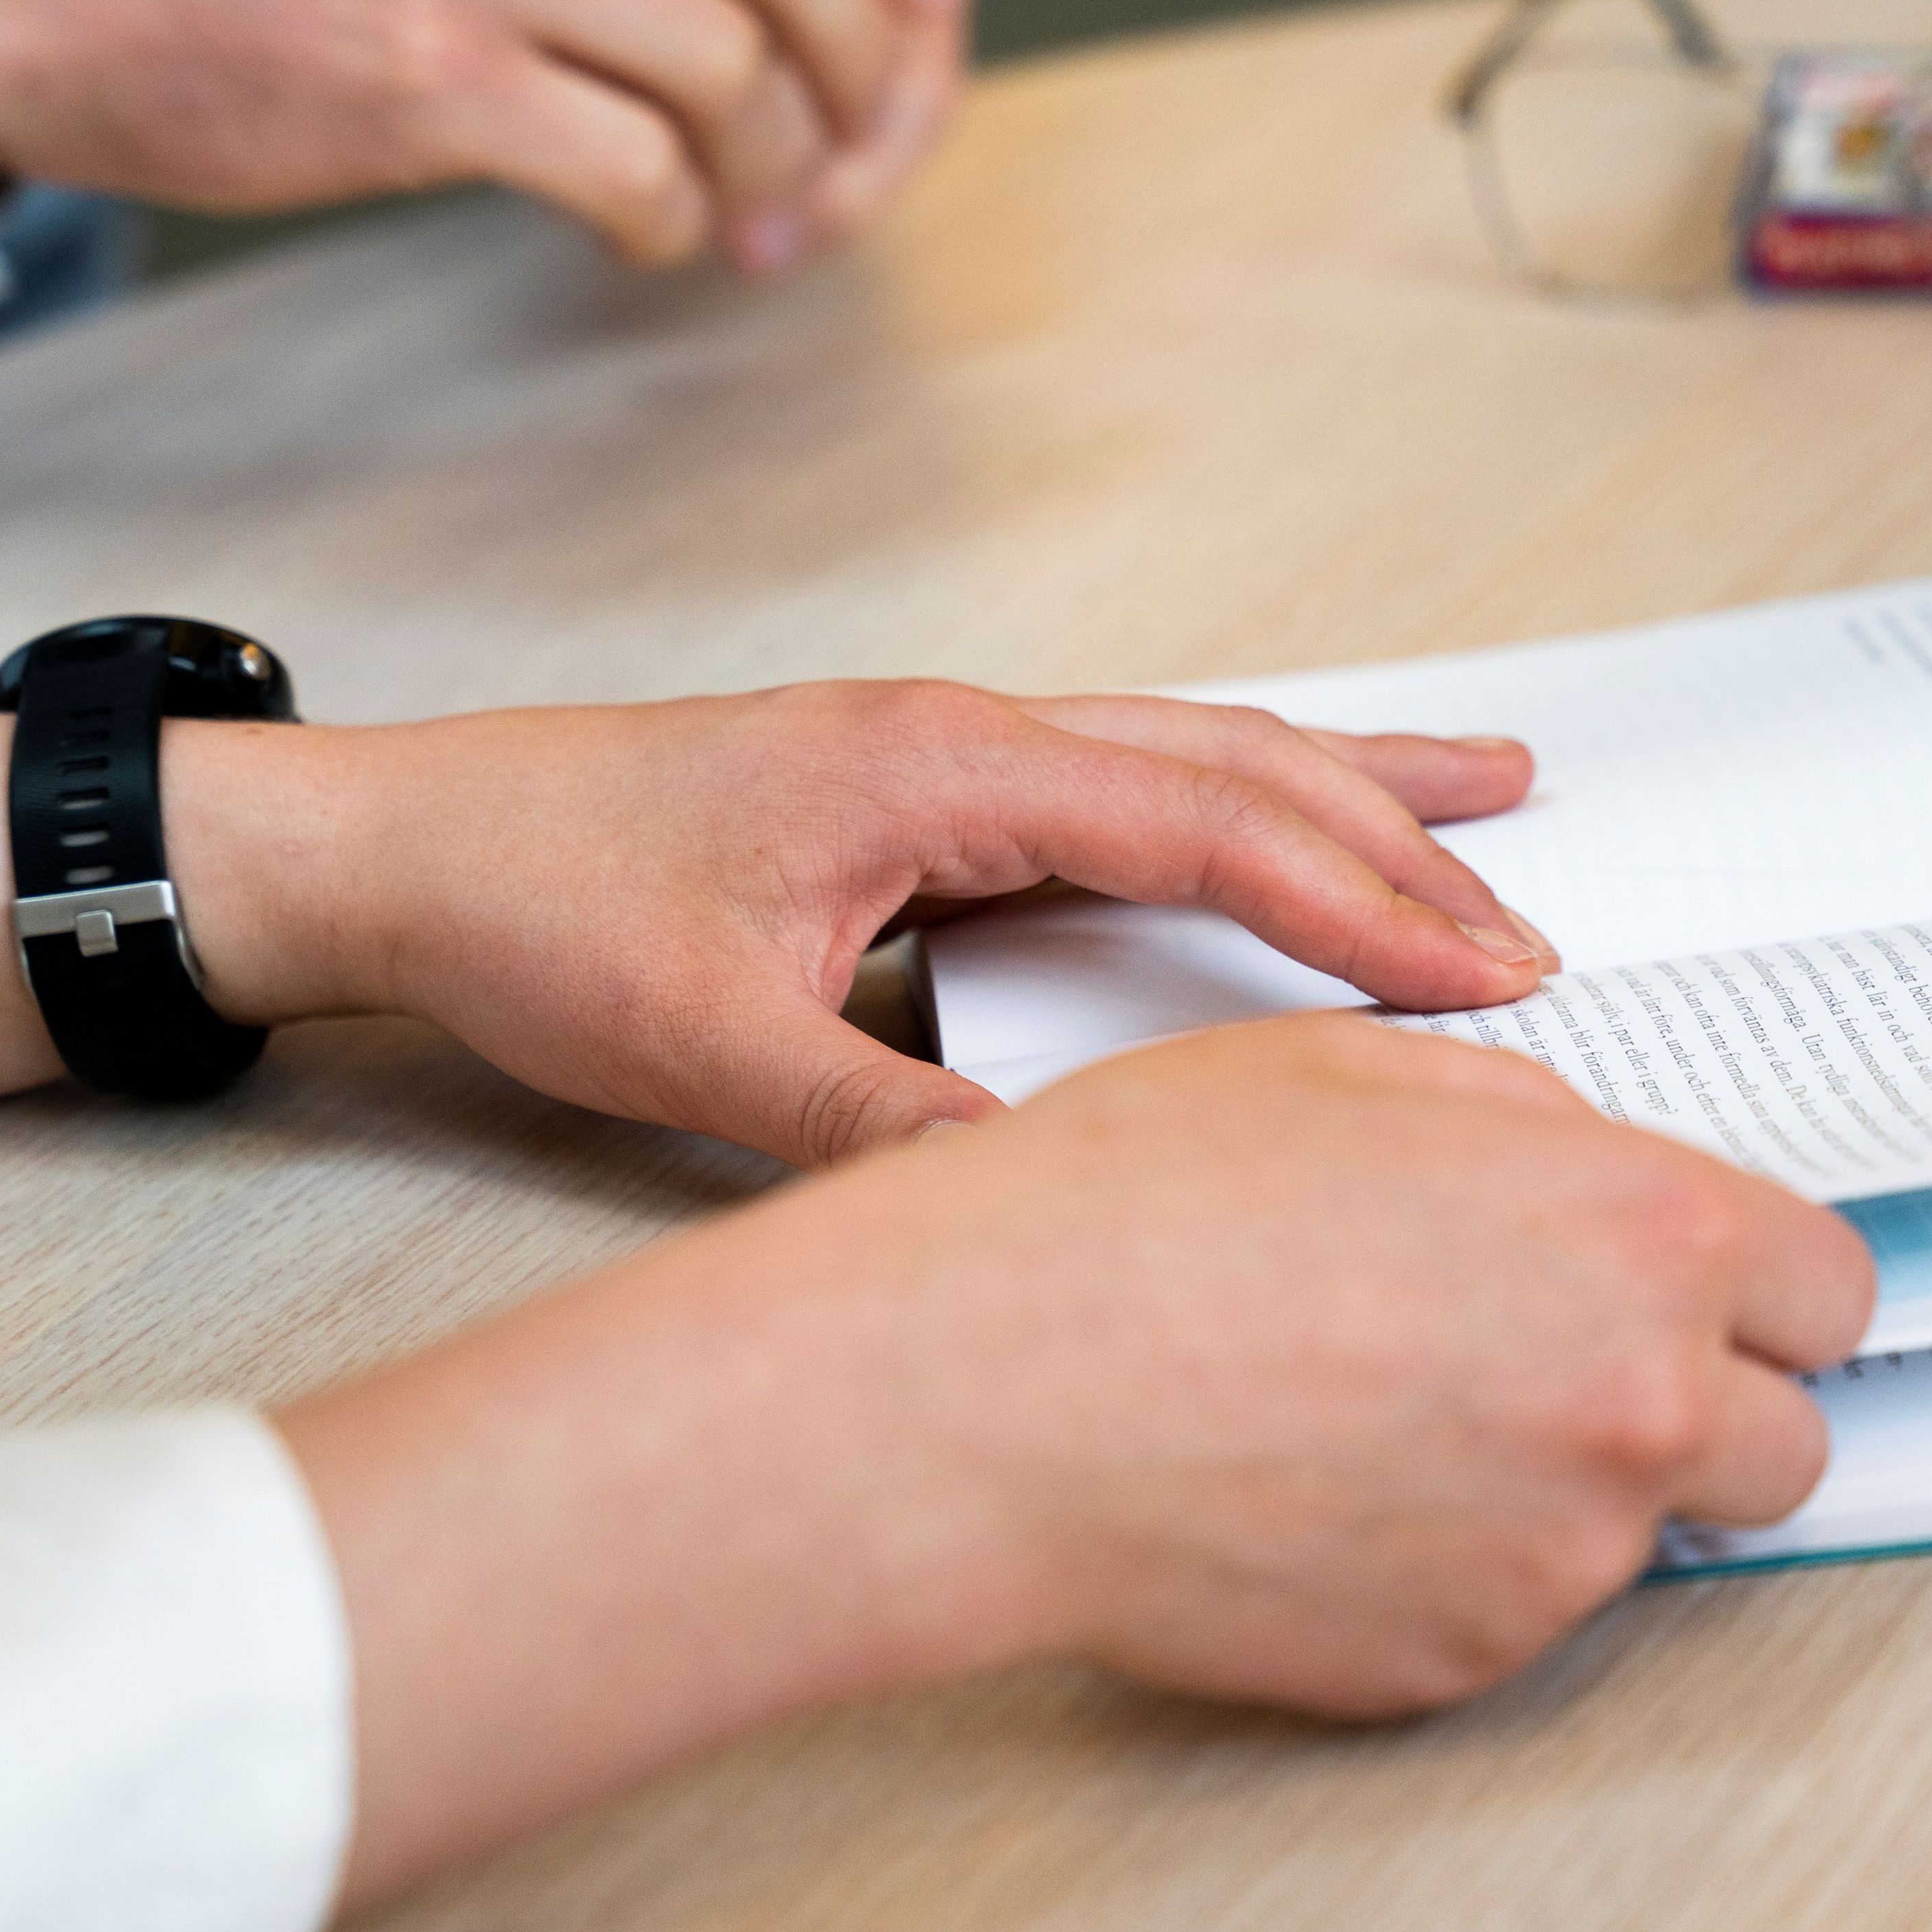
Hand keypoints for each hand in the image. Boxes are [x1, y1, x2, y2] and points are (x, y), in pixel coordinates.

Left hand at [0, 685, 1556, 1161]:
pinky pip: (1123, 779)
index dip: (1356, 901)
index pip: (1203, 820)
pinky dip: (1234, 799)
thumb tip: (1052, 1201)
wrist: (400, 846)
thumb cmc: (536, 914)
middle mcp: (961, 730)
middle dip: (1394, 843)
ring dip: (1339, 790)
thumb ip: (888, 1126)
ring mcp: (943, 746)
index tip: (1482, 971)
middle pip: (1232, 763)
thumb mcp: (710, 1053)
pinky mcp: (917, 786)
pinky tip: (1281, 823)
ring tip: (1488, 801)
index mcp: (937, 766)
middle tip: (1531, 918)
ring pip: (1191, 750)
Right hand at [281, 1016, 1879, 1906]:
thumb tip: (1583, 1163)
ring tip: (1395, 1420)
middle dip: (1701, 1404)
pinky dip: (1455, 1567)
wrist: (984, 1392)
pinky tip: (1329, 1495)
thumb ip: (1523, 1121)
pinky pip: (1511, 1614)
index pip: (1832, 1288)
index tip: (1713, 1296)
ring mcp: (1556, 1557)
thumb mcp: (1348, 1071)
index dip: (1763, 1289)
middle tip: (1566, 1367)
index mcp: (1640, 1235)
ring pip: (1646, 1540)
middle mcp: (1636, 1406)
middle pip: (1785, 1443)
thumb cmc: (1128, 1213)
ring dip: (1569, 1489)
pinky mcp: (1460, 1664)